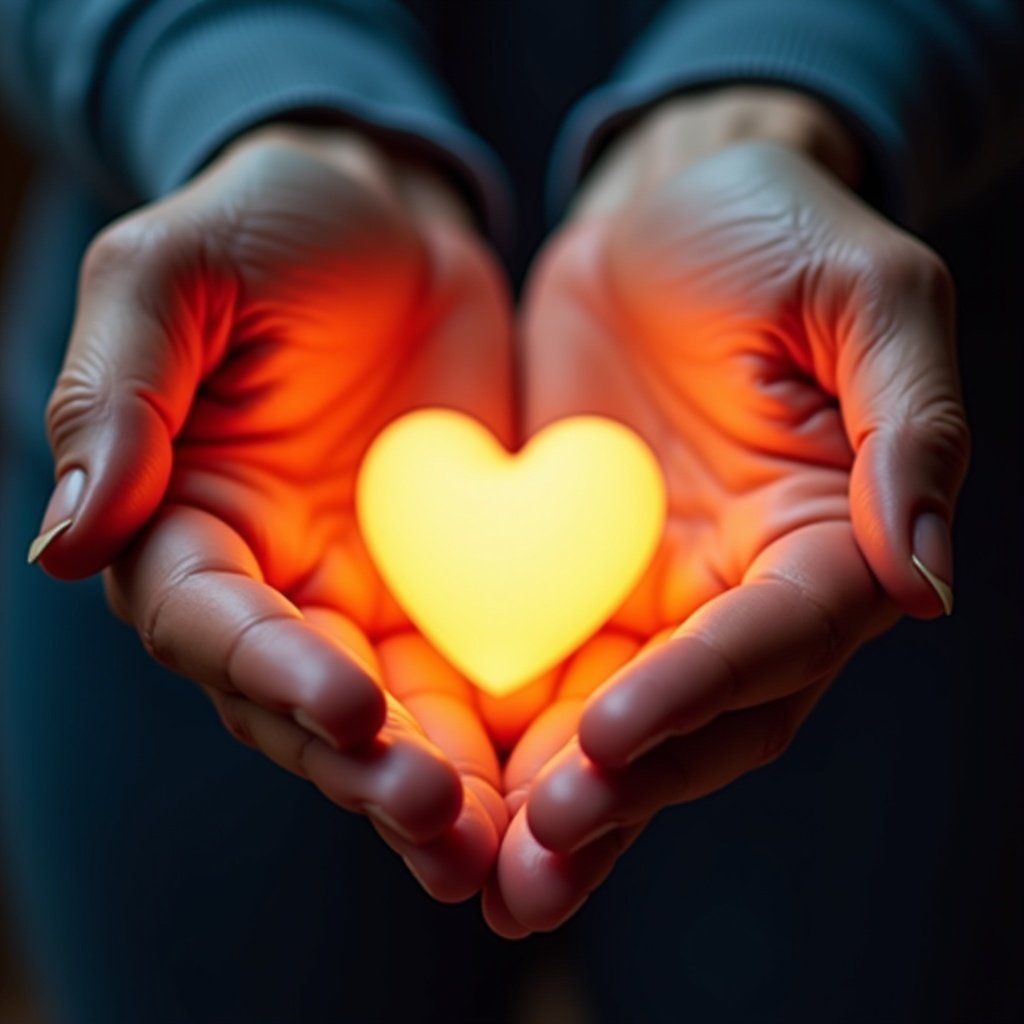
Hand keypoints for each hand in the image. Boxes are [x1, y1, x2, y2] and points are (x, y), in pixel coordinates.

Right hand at [32, 126, 513, 899]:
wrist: (391, 218)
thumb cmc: (271, 225)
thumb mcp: (172, 275)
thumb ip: (117, 398)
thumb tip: (62, 541)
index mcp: (185, 522)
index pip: (209, 624)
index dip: (269, 670)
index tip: (347, 704)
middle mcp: (271, 581)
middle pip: (303, 704)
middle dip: (366, 767)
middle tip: (440, 817)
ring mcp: (365, 593)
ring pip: (393, 719)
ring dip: (437, 786)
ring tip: (497, 846)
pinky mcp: (450, 586)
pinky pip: (475, 674)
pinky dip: (505, 734)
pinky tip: (552, 784)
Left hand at [487, 89, 968, 934]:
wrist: (663, 209)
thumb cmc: (776, 233)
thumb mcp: (866, 298)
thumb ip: (910, 430)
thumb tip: (927, 584)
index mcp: (826, 541)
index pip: (773, 643)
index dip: (700, 693)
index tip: (611, 738)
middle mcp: (739, 593)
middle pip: (691, 722)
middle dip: (617, 791)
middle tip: (536, 857)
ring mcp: (650, 596)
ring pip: (607, 727)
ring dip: (555, 806)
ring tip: (487, 878)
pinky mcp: (569, 579)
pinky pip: (536, 670)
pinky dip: (498, 737)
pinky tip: (444, 791)